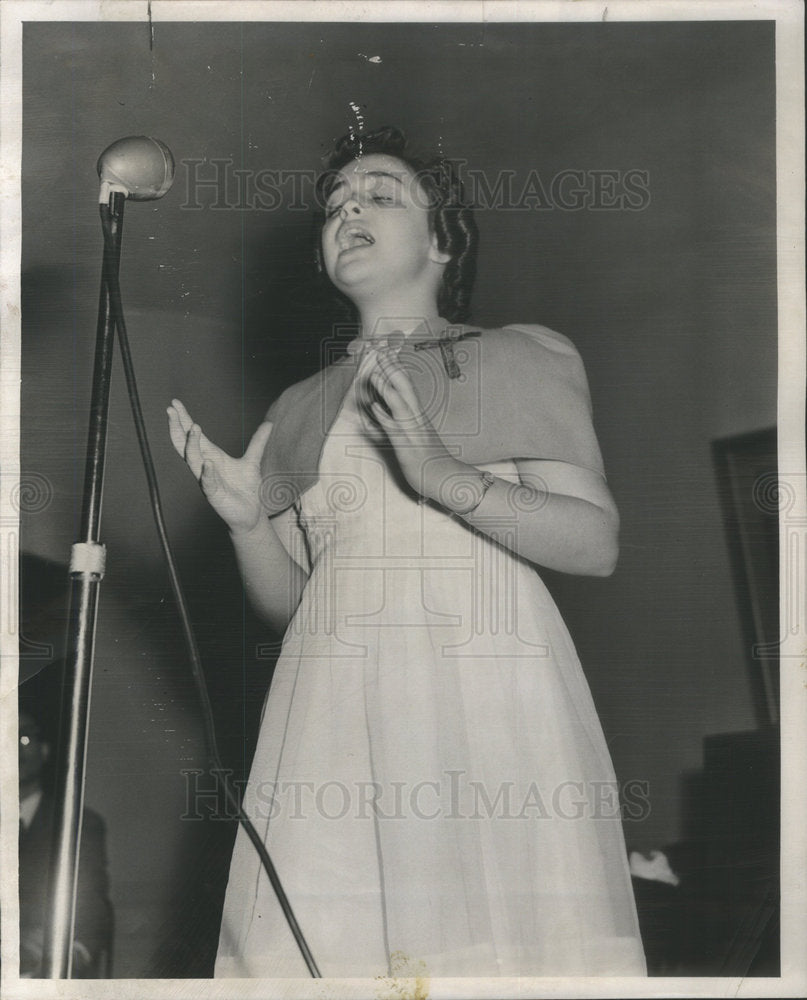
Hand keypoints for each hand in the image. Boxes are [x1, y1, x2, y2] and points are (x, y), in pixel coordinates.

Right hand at [167, 398, 273, 534]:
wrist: (250, 514)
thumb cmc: (245, 488)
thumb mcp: (252, 461)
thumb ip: (258, 442)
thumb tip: (269, 423)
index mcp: (210, 456)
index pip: (192, 435)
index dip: (183, 419)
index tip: (174, 403)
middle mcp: (204, 466)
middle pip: (184, 444)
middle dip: (177, 427)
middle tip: (171, 410)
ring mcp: (207, 480)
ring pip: (193, 461)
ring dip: (192, 444)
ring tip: (194, 427)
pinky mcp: (214, 495)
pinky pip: (208, 482)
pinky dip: (207, 472)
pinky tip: (208, 462)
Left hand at [364, 351, 462, 501]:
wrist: (446, 478)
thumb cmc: (430, 459)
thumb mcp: (414, 436)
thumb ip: (397, 422)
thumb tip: (380, 410)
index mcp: (418, 415)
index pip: (407, 385)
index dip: (397, 368)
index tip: (387, 351)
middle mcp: (416, 419)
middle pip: (405, 388)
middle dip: (392, 369)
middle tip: (381, 351)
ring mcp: (412, 432)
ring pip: (400, 405)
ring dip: (387, 389)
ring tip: (374, 374)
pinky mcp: (407, 447)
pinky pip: (395, 430)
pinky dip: (384, 417)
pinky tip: (375, 407)